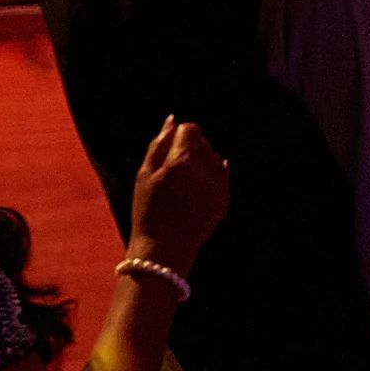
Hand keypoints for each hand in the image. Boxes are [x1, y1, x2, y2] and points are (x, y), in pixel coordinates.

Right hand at [126, 116, 230, 273]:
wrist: (165, 249)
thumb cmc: (148, 211)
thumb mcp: (144, 175)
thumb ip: (159, 144)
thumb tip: (173, 120)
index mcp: (182, 161)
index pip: (191, 129)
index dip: (178, 136)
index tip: (168, 151)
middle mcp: (206, 170)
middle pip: (204, 143)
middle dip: (190, 149)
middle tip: (171, 172)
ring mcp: (219, 186)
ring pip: (215, 158)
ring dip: (201, 164)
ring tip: (181, 185)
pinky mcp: (225, 199)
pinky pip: (222, 177)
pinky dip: (209, 179)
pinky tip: (193, 192)